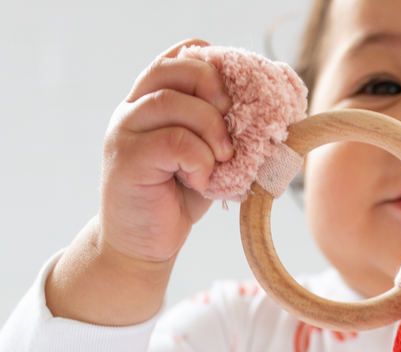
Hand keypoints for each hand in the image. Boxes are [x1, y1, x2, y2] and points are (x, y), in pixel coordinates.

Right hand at [99, 38, 234, 264]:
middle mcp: (134, 108)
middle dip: (216, 93)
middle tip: (231, 134)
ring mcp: (126, 130)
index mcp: (153, 100)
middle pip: (178, 68)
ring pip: (174, 102)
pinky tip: (202, 181)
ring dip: (211, 131)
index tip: (237, 101)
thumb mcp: (206, 159)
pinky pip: (173, 141)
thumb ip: (221, 134)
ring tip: (221, 161)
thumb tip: (272, 120)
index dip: (215, 68)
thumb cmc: (176, 200)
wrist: (142, 245)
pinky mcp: (128, 158)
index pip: (182, 56)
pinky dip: (199, 159)